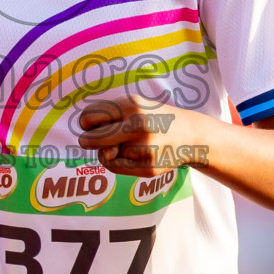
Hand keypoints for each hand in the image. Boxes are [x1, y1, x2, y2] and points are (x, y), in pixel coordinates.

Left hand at [75, 95, 209, 176]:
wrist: (189, 135)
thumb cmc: (152, 118)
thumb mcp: (132, 105)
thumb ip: (107, 119)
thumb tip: (97, 146)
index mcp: (132, 105)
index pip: (88, 117)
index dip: (85, 122)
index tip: (91, 124)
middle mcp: (139, 125)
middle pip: (90, 139)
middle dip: (88, 140)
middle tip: (96, 139)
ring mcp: (144, 148)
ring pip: (103, 155)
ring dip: (109, 151)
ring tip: (128, 143)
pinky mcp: (148, 168)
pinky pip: (115, 168)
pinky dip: (118, 162)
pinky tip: (134, 155)